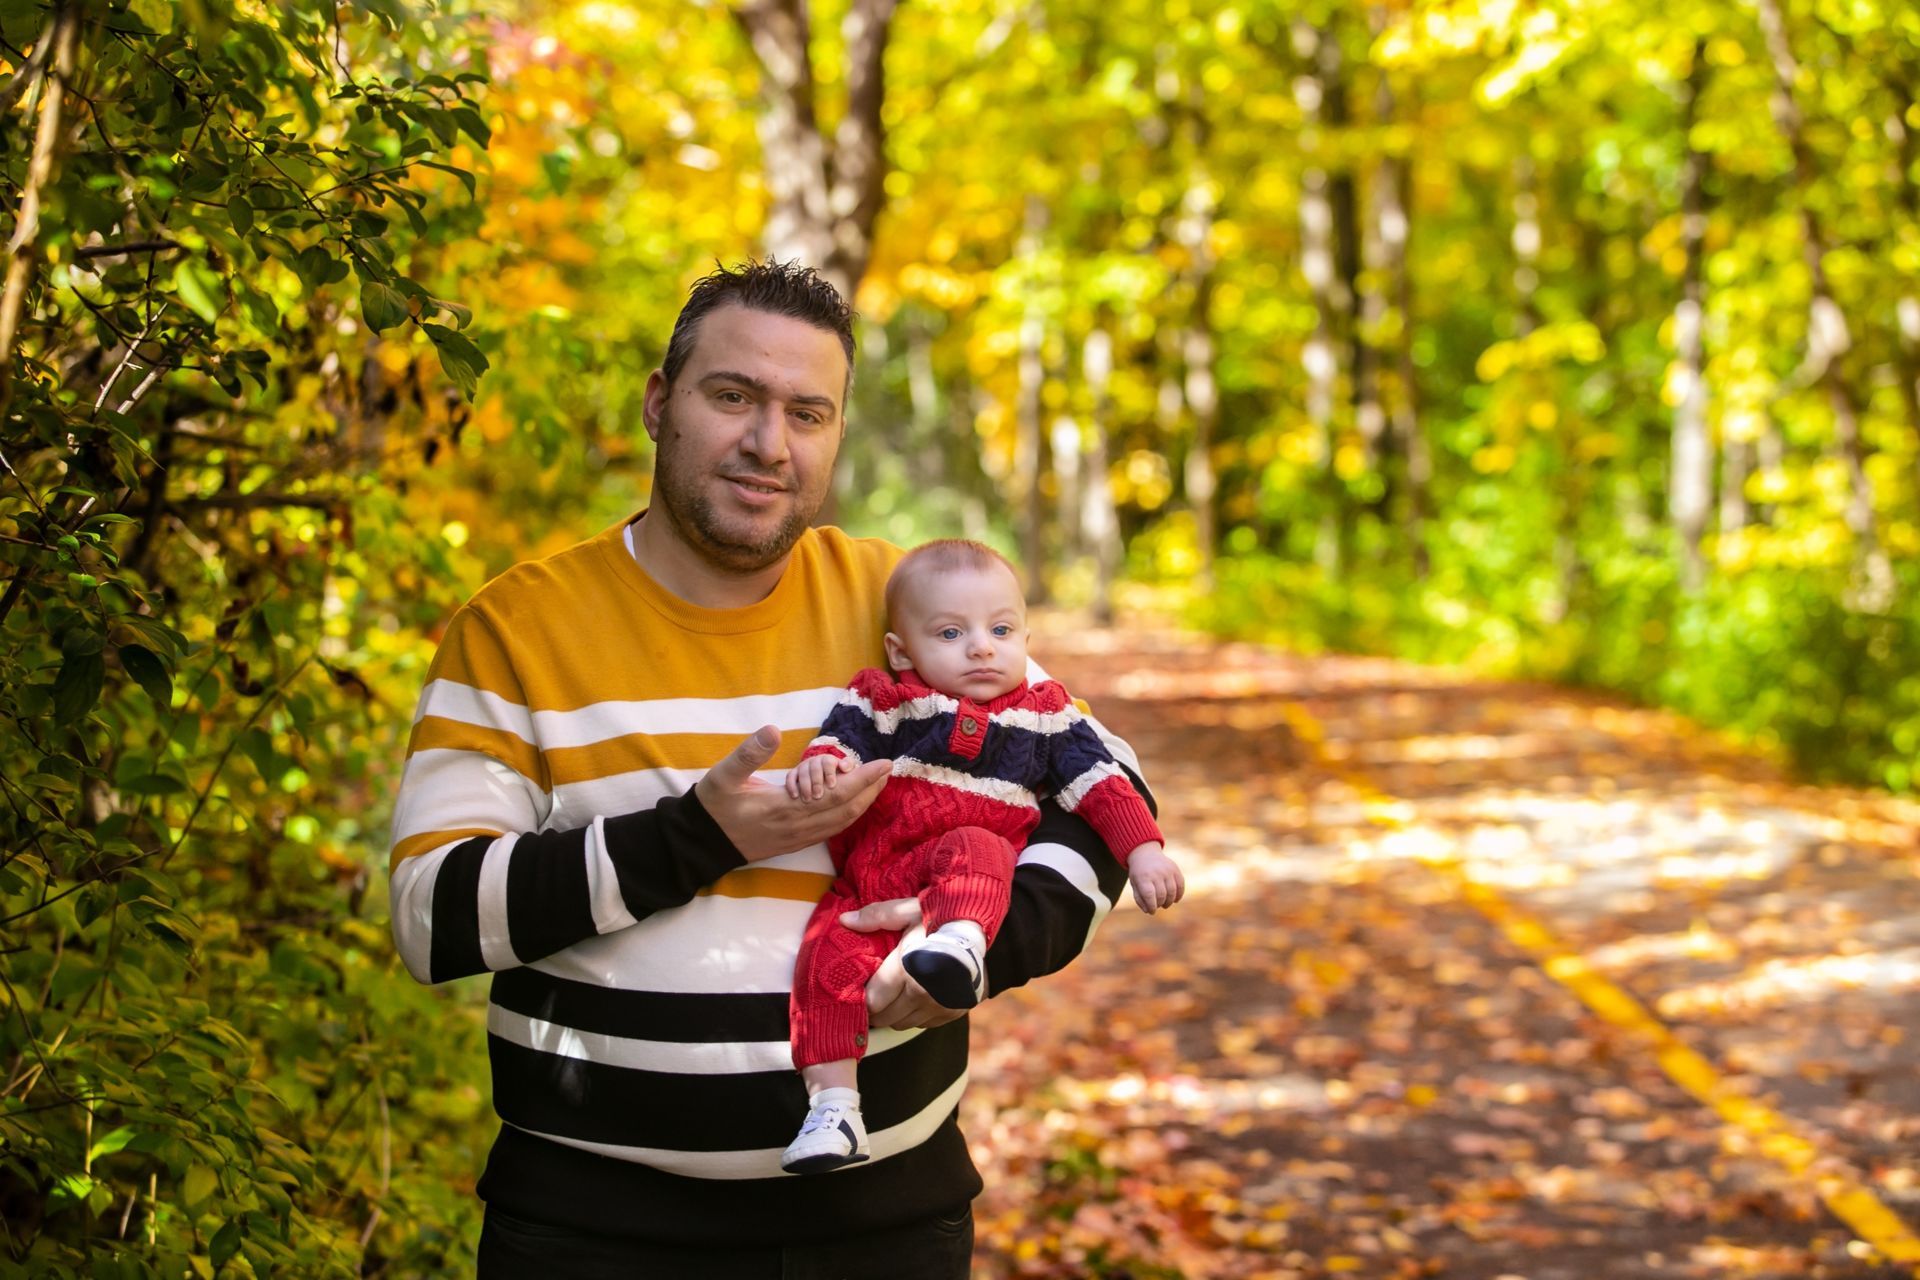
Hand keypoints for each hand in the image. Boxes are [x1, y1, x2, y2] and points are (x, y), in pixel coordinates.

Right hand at [694, 726, 889, 862]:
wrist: (700, 844)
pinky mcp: (794, 844)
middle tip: (887, 770)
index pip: (836, 794)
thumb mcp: (723, 775)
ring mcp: (797, 839)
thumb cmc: (713, 806)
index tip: (884, 763)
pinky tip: (853, 804)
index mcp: (785, 808)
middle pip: (846, 810)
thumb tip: (772, 729)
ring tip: (876, 783)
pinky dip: (848, 815)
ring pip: (841, 823)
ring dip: (862, 803)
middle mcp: (797, 827)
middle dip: (870, 790)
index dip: (863, 779)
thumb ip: (748, 753)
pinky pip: (830, 830)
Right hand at [786, 751, 856, 800]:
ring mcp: (803, 767)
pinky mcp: (794, 773)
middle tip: (819, 796)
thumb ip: (847, 766)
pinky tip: (795, 796)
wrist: (822, 776)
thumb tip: (845, 767)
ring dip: (805, 786)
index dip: (830, 773)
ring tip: (808, 799)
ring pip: (802, 773)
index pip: (828, 762)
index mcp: (828, 760)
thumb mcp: (844, 770)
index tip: (832, 786)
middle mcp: (815, 761)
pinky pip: (790, 776)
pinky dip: (791, 786)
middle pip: (814, 768)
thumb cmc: (837, 775)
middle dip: (816, 782)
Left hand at [842, 899, 968, 1028]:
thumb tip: (844, 920)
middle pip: (885, 1018)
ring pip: (902, 1023)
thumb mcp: (906, 911)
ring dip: (895, 1013)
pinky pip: (923, 1024)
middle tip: (874, 993)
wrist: (978, 933)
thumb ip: (875, 916)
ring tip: (895, 994)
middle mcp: (923, 994)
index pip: (872, 1002)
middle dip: (876, 1008)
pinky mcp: (952, 1013)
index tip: (861, 989)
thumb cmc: (938, 919)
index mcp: (906, 970)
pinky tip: (917, 996)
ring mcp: (939, 1006)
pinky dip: (916, 1015)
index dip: (863, 998)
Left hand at [1127, 843, 1184, 914]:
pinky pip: (1181, 885)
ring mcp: (1167, 870)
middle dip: (1160, 904)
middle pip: (1162, 895)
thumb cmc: (1139, 873)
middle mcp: (1156, 873)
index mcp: (1143, 877)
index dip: (1152, 906)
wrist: (1145, 854)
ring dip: (1169, 901)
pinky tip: (1175, 899)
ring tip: (1165, 904)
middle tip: (1158, 905)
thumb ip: (1140, 899)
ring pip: (1172, 891)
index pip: (1149, 895)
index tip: (1152, 911)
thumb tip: (1149, 911)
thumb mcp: (1135, 885)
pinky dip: (1179, 895)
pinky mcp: (1175, 869)